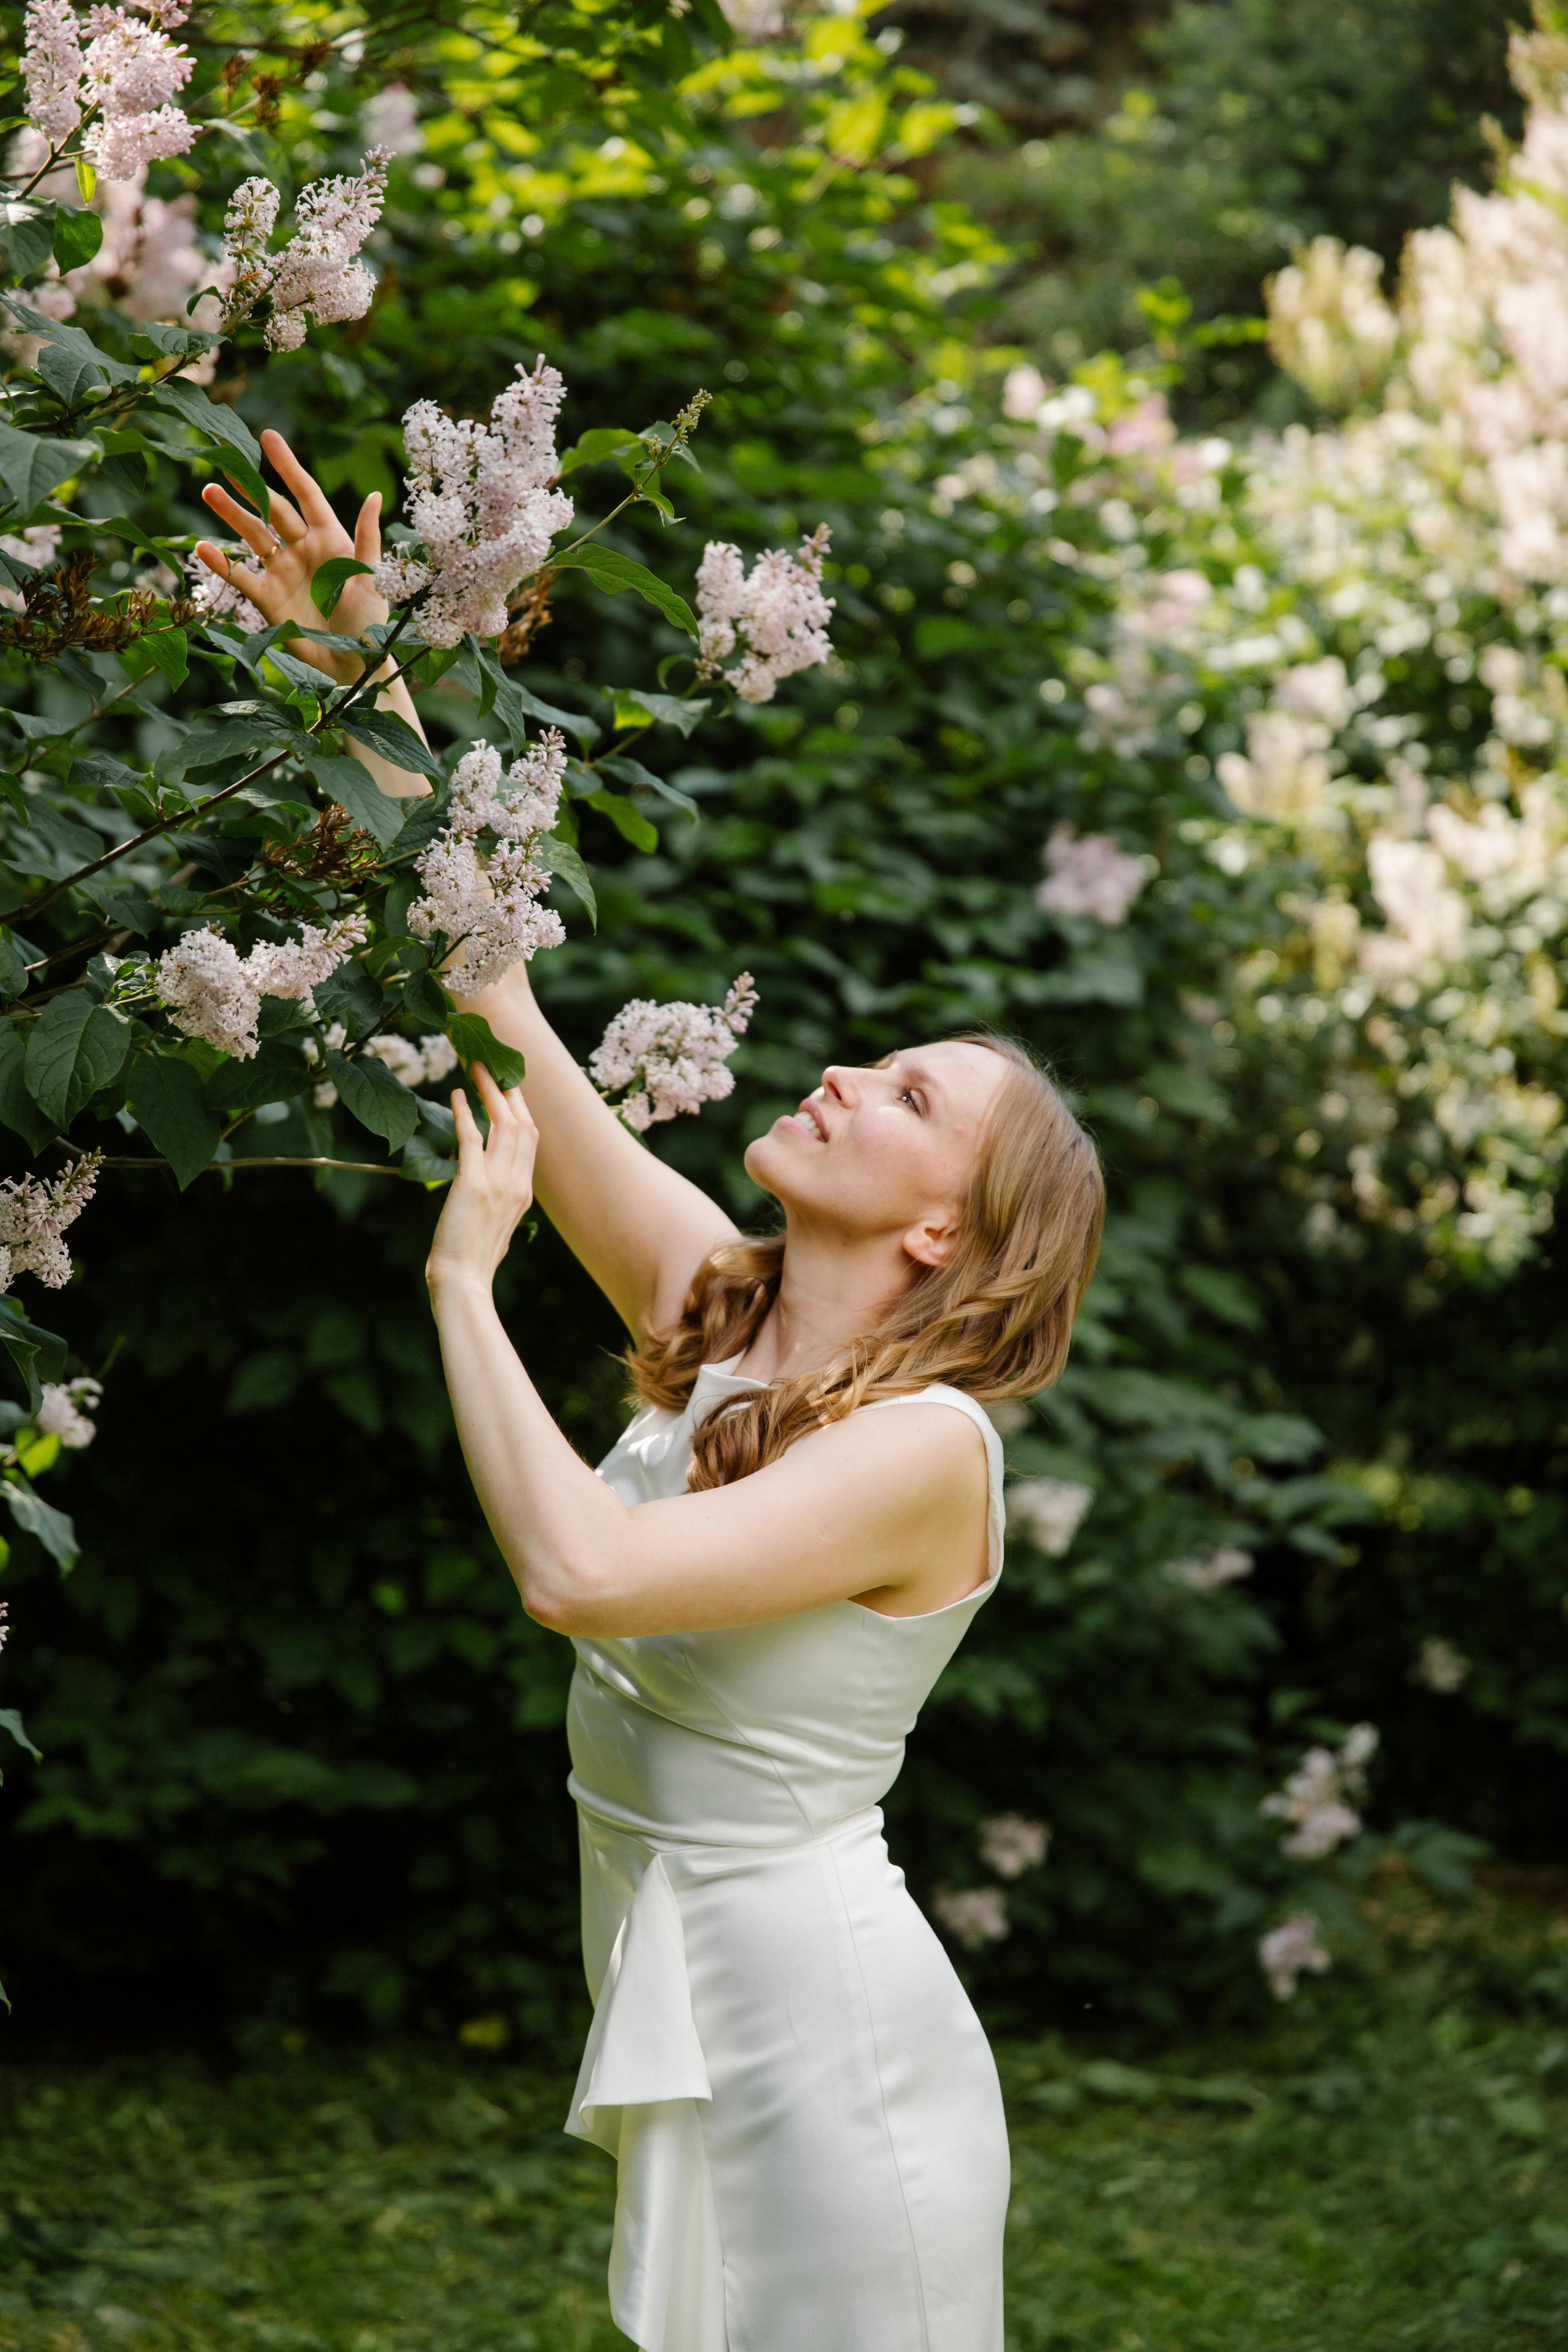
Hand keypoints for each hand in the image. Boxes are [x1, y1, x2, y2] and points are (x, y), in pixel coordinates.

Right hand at [194, 428, 389, 687]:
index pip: (306, 494)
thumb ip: (368, 539)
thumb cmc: (370, 622)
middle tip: (224, 466)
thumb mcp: (372, 579)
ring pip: (252, 535)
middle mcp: (303, 548)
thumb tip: (376, 496)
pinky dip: (222, 562)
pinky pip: (241, 575)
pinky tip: (202, 548)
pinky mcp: (267, 597)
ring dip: (231, 515)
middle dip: (249, 489)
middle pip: (272, 511)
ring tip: (209, 493)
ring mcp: (282, 571)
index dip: (288, 466)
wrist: (354, 665)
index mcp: (331, 538)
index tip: (268, 437)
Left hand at [426, 1065, 537, 1294]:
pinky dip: (465, 1113)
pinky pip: (472, 1139)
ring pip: (503, 1124)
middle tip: (491, 1062)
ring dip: (489, 1091)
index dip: (520, 1106)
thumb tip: (487, 1181)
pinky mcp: (474, 1186)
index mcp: (524, 1191)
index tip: (508, 1083)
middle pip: (522, 1122)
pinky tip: (457, 1095)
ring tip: (475, 1066)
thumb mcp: (496, 1225)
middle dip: (509, 1089)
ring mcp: (499, 1184)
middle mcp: (518, 1183)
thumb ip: (498, 1198)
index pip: (530, 1137)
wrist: (463, 1283)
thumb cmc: (471, 1260)